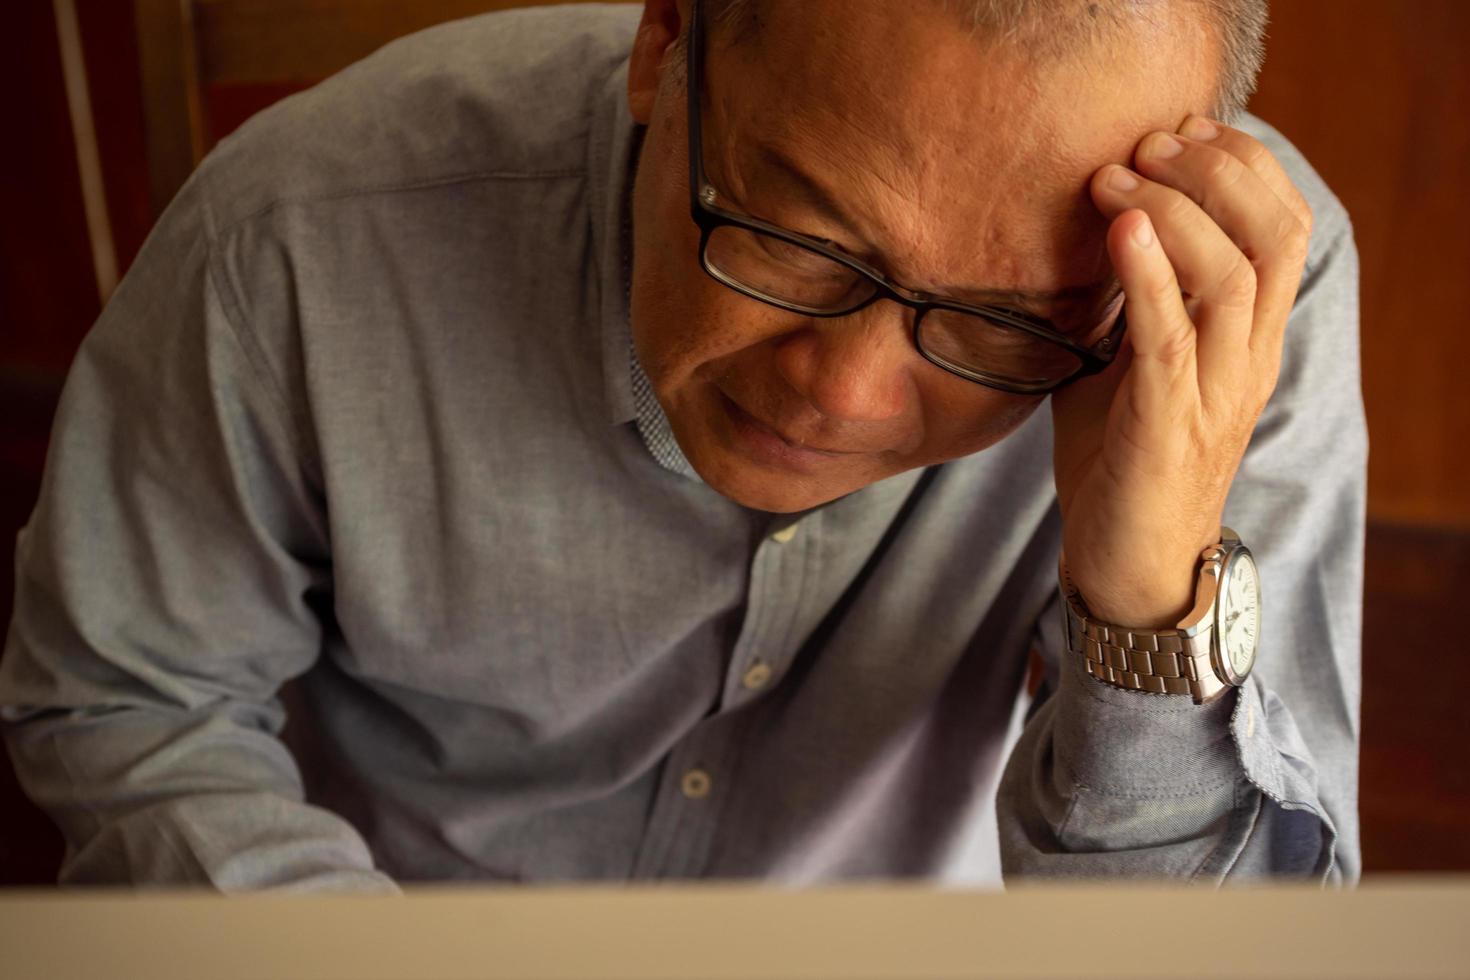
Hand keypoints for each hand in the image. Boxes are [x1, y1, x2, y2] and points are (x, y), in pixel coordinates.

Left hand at [1051, 115, 1313, 626]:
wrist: (1128, 569)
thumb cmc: (1121, 461)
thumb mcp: (1127, 366)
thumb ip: (1128, 305)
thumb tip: (1090, 235)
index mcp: (1245, 340)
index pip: (1281, 228)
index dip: (1242, 166)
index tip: (1180, 130)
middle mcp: (1246, 360)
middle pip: (1273, 237)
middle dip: (1214, 173)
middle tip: (1147, 144)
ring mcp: (1215, 395)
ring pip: (1234, 279)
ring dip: (1175, 214)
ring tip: (1116, 179)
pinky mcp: (1169, 429)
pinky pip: (1172, 342)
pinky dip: (1150, 280)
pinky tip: (1121, 234)